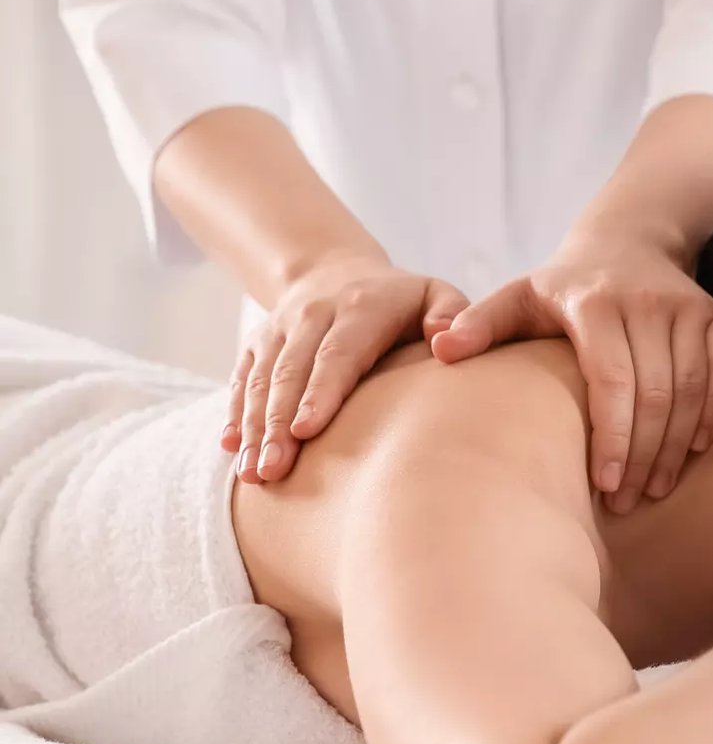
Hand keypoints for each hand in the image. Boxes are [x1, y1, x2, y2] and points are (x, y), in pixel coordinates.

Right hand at [229, 254, 468, 482]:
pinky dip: (235, 413)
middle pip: (292, 373)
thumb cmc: (401, 300)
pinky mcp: (257, 344)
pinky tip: (232, 449)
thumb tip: (445, 343)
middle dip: (278, 423)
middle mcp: (312, 316)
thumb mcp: (435, 294)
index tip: (307, 430)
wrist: (335, 270)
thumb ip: (449, 313)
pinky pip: (240, 379)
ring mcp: (279, 330)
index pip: (337, 354)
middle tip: (275, 470)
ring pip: (261, 380)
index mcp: (360, 308)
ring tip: (254, 473)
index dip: (320, 392)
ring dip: (254, 427)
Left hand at [430, 238, 712, 512]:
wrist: (628, 241)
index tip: (603, 485)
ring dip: (675, 447)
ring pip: (692, 391)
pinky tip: (689, 453)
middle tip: (625, 500)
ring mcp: (687, 309)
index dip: (612, 439)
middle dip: (643, 456)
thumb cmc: (564, 286)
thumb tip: (440, 349)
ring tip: (654, 488)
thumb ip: (479, 323)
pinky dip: (710, 418)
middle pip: (655, 395)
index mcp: (595, 303)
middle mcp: (646, 303)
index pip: (612, 382)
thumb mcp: (517, 296)